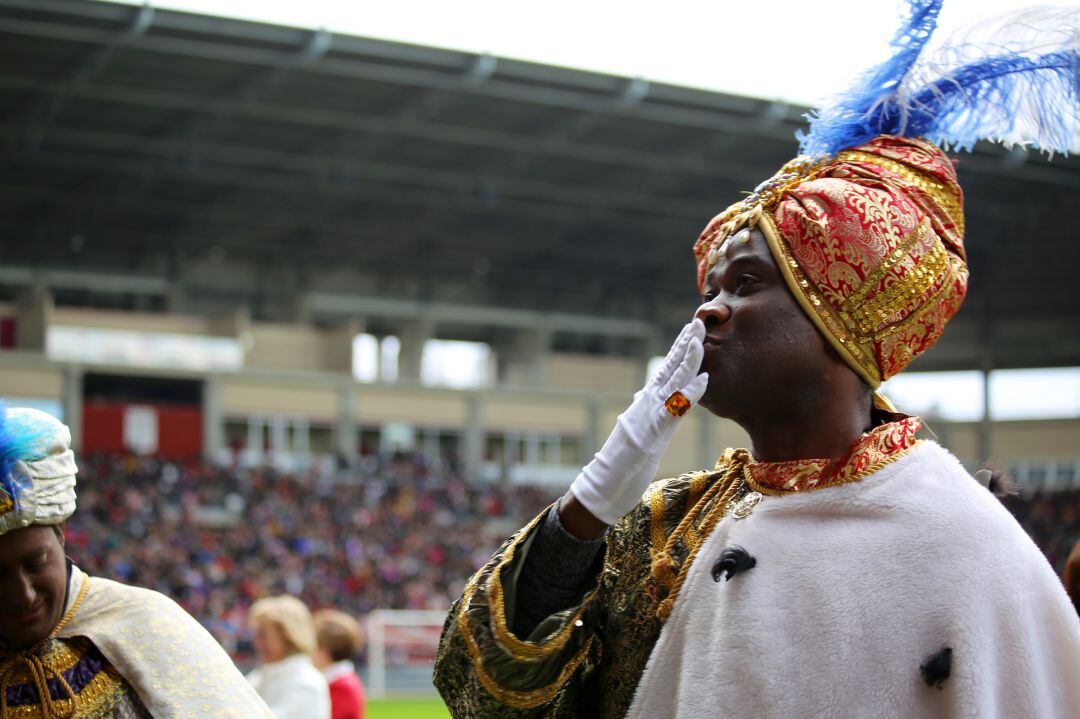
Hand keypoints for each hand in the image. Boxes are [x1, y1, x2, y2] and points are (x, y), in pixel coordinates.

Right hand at [566, 319, 708, 527]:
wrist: (605, 485)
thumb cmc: (625, 463)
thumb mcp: (645, 433)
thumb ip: (653, 415)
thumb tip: (652, 399)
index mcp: (647, 403)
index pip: (667, 370)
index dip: (680, 349)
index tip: (694, 330)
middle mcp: (647, 404)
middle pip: (669, 368)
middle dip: (685, 343)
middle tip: (699, 320)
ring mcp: (648, 417)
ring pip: (671, 382)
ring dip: (688, 360)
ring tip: (701, 340)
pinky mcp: (651, 434)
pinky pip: (674, 411)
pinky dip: (688, 394)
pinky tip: (702, 381)